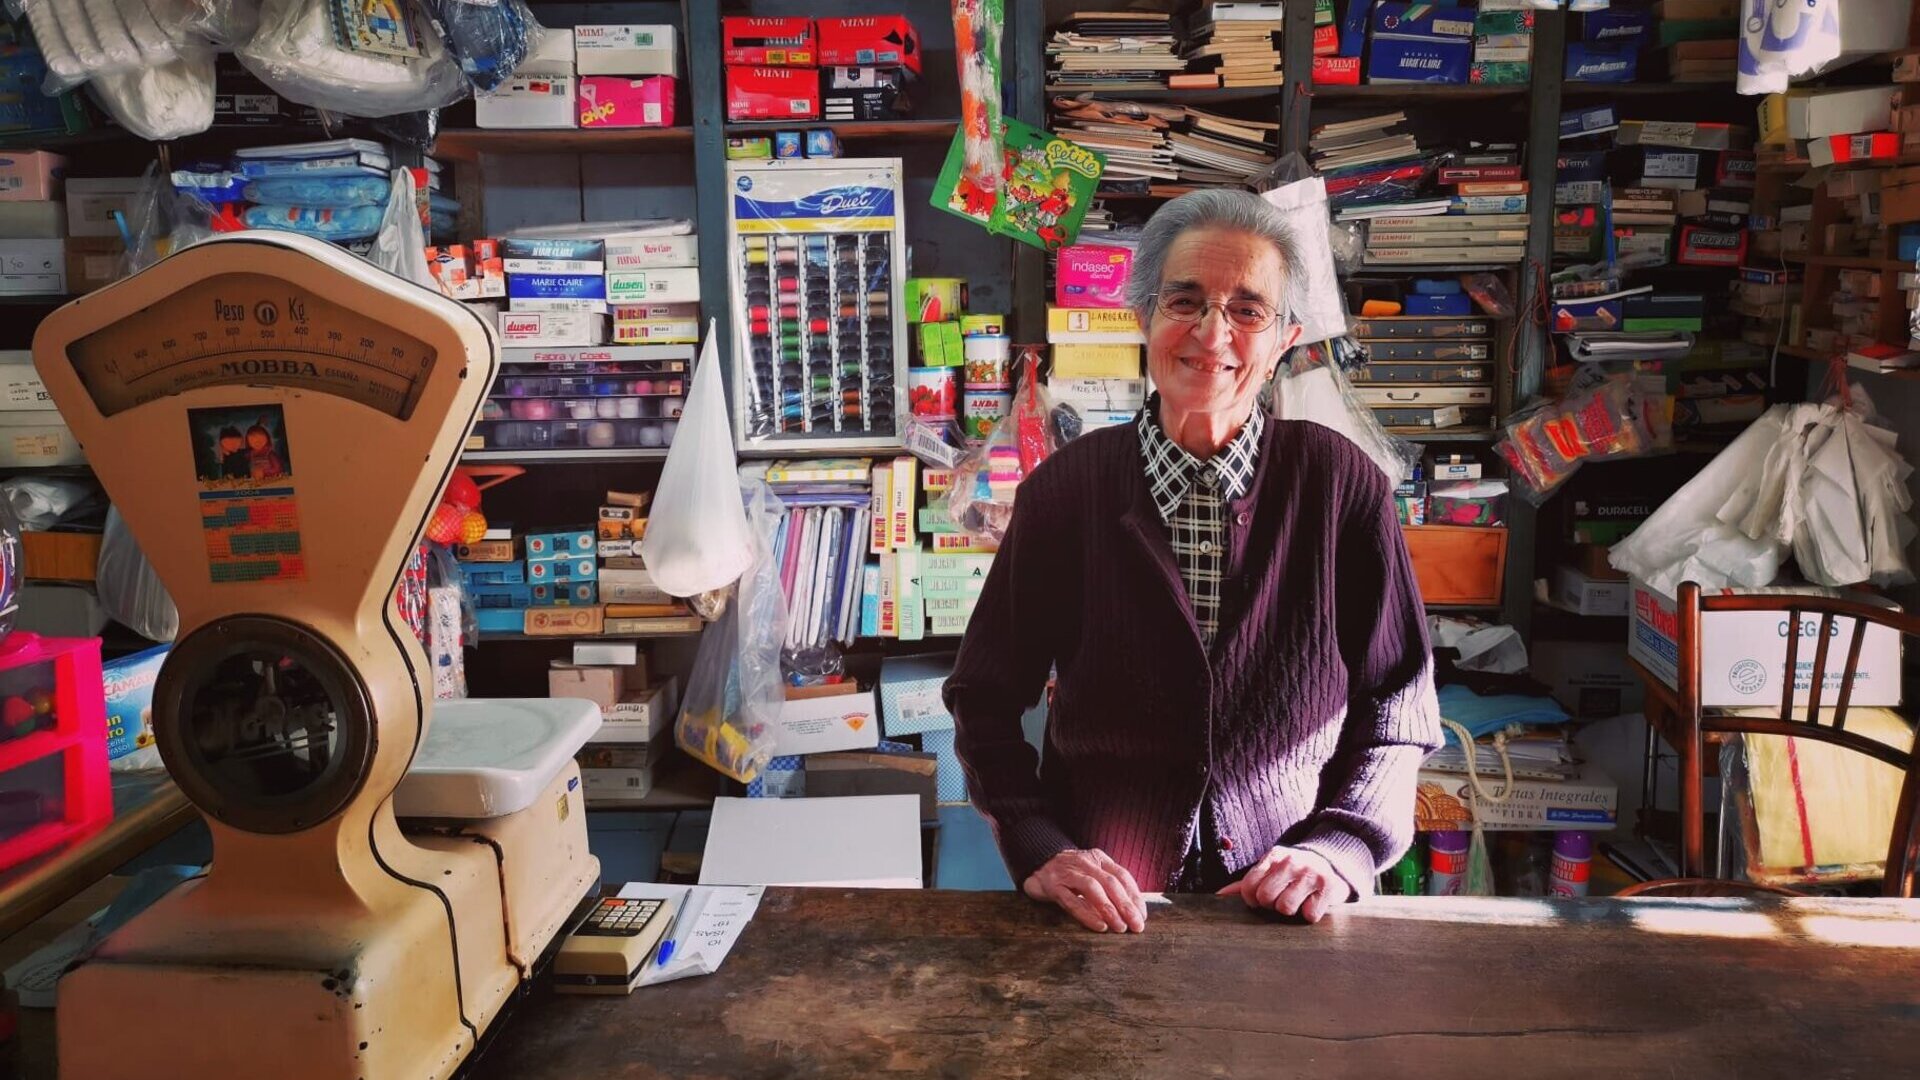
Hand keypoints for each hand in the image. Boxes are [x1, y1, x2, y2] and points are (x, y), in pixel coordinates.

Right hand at [1023, 848, 1146, 933]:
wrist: (1036, 864)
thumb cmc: (1070, 874)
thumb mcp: (1091, 873)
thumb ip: (1108, 886)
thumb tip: (1132, 911)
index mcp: (1098, 858)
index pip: (1122, 875)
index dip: (1134, 896)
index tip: (1142, 916)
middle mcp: (1085, 863)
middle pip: (1111, 882)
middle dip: (1126, 905)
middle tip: (1136, 926)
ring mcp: (1068, 873)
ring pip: (1093, 889)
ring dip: (1109, 909)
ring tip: (1120, 928)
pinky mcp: (1053, 885)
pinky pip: (1072, 901)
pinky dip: (1087, 914)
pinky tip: (1099, 926)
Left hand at [1220, 846, 1350, 923]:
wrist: (1332, 863)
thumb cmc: (1293, 873)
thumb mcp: (1271, 871)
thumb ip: (1246, 884)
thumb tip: (1219, 895)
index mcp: (1273, 856)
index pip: (1249, 885)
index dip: (1251, 899)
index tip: (1260, 900)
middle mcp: (1290, 861)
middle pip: (1265, 897)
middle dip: (1271, 905)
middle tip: (1281, 899)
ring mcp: (1309, 873)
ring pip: (1286, 908)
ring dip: (1291, 911)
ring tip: (1297, 901)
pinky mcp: (1328, 886)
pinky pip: (1309, 915)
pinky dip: (1310, 914)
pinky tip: (1312, 903)